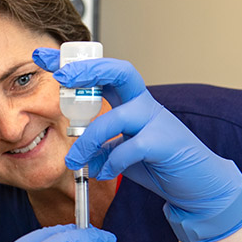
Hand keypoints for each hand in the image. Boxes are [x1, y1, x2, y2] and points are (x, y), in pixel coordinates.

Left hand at [33, 49, 241, 241]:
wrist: (198, 186)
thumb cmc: (159, 164)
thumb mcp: (121, 153)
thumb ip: (101, 147)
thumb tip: (76, 153)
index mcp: (130, 102)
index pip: (102, 74)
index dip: (74, 64)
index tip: (44, 56)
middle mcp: (144, 104)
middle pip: (119, 73)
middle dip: (88, 71)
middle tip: (62, 79)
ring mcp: (157, 121)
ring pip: (116, 118)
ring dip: (88, 141)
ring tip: (73, 161)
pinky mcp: (166, 143)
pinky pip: (131, 147)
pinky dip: (112, 162)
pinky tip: (105, 173)